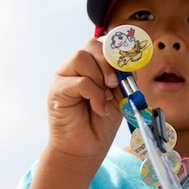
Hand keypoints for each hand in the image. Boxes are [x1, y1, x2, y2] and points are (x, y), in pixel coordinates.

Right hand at [47, 38, 122, 158]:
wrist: (87, 146)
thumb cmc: (103, 121)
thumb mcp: (121, 95)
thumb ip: (125, 78)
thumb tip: (130, 63)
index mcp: (95, 64)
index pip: (104, 42)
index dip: (118, 48)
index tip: (129, 63)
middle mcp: (78, 66)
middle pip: (92, 44)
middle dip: (109, 62)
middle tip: (115, 83)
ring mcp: (65, 75)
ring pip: (83, 58)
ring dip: (100, 78)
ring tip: (106, 98)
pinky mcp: (57, 89)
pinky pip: (79, 81)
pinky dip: (94, 94)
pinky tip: (99, 108)